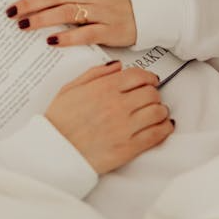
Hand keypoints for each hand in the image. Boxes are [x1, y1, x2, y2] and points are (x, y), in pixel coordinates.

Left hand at [5, 0, 136, 46]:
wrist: (150, 8)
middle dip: (29, 2)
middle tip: (10, 11)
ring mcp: (100, 11)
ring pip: (66, 12)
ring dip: (42, 19)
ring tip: (23, 26)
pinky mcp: (110, 30)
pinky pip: (86, 34)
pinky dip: (67, 37)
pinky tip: (51, 41)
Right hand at [44, 61, 173, 174]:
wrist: (53, 153)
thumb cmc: (58, 121)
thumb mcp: (70, 89)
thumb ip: (95, 73)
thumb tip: (117, 65)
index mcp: (104, 88)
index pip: (138, 75)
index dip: (148, 77)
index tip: (150, 81)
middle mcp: (117, 105)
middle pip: (151, 92)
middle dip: (153, 93)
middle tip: (150, 98)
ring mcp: (125, 126)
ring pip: (158, 111)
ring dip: (160, 110)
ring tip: (157, 113)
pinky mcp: (129, 147)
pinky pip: (157, 134)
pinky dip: (165, 128)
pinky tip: (164, 127)